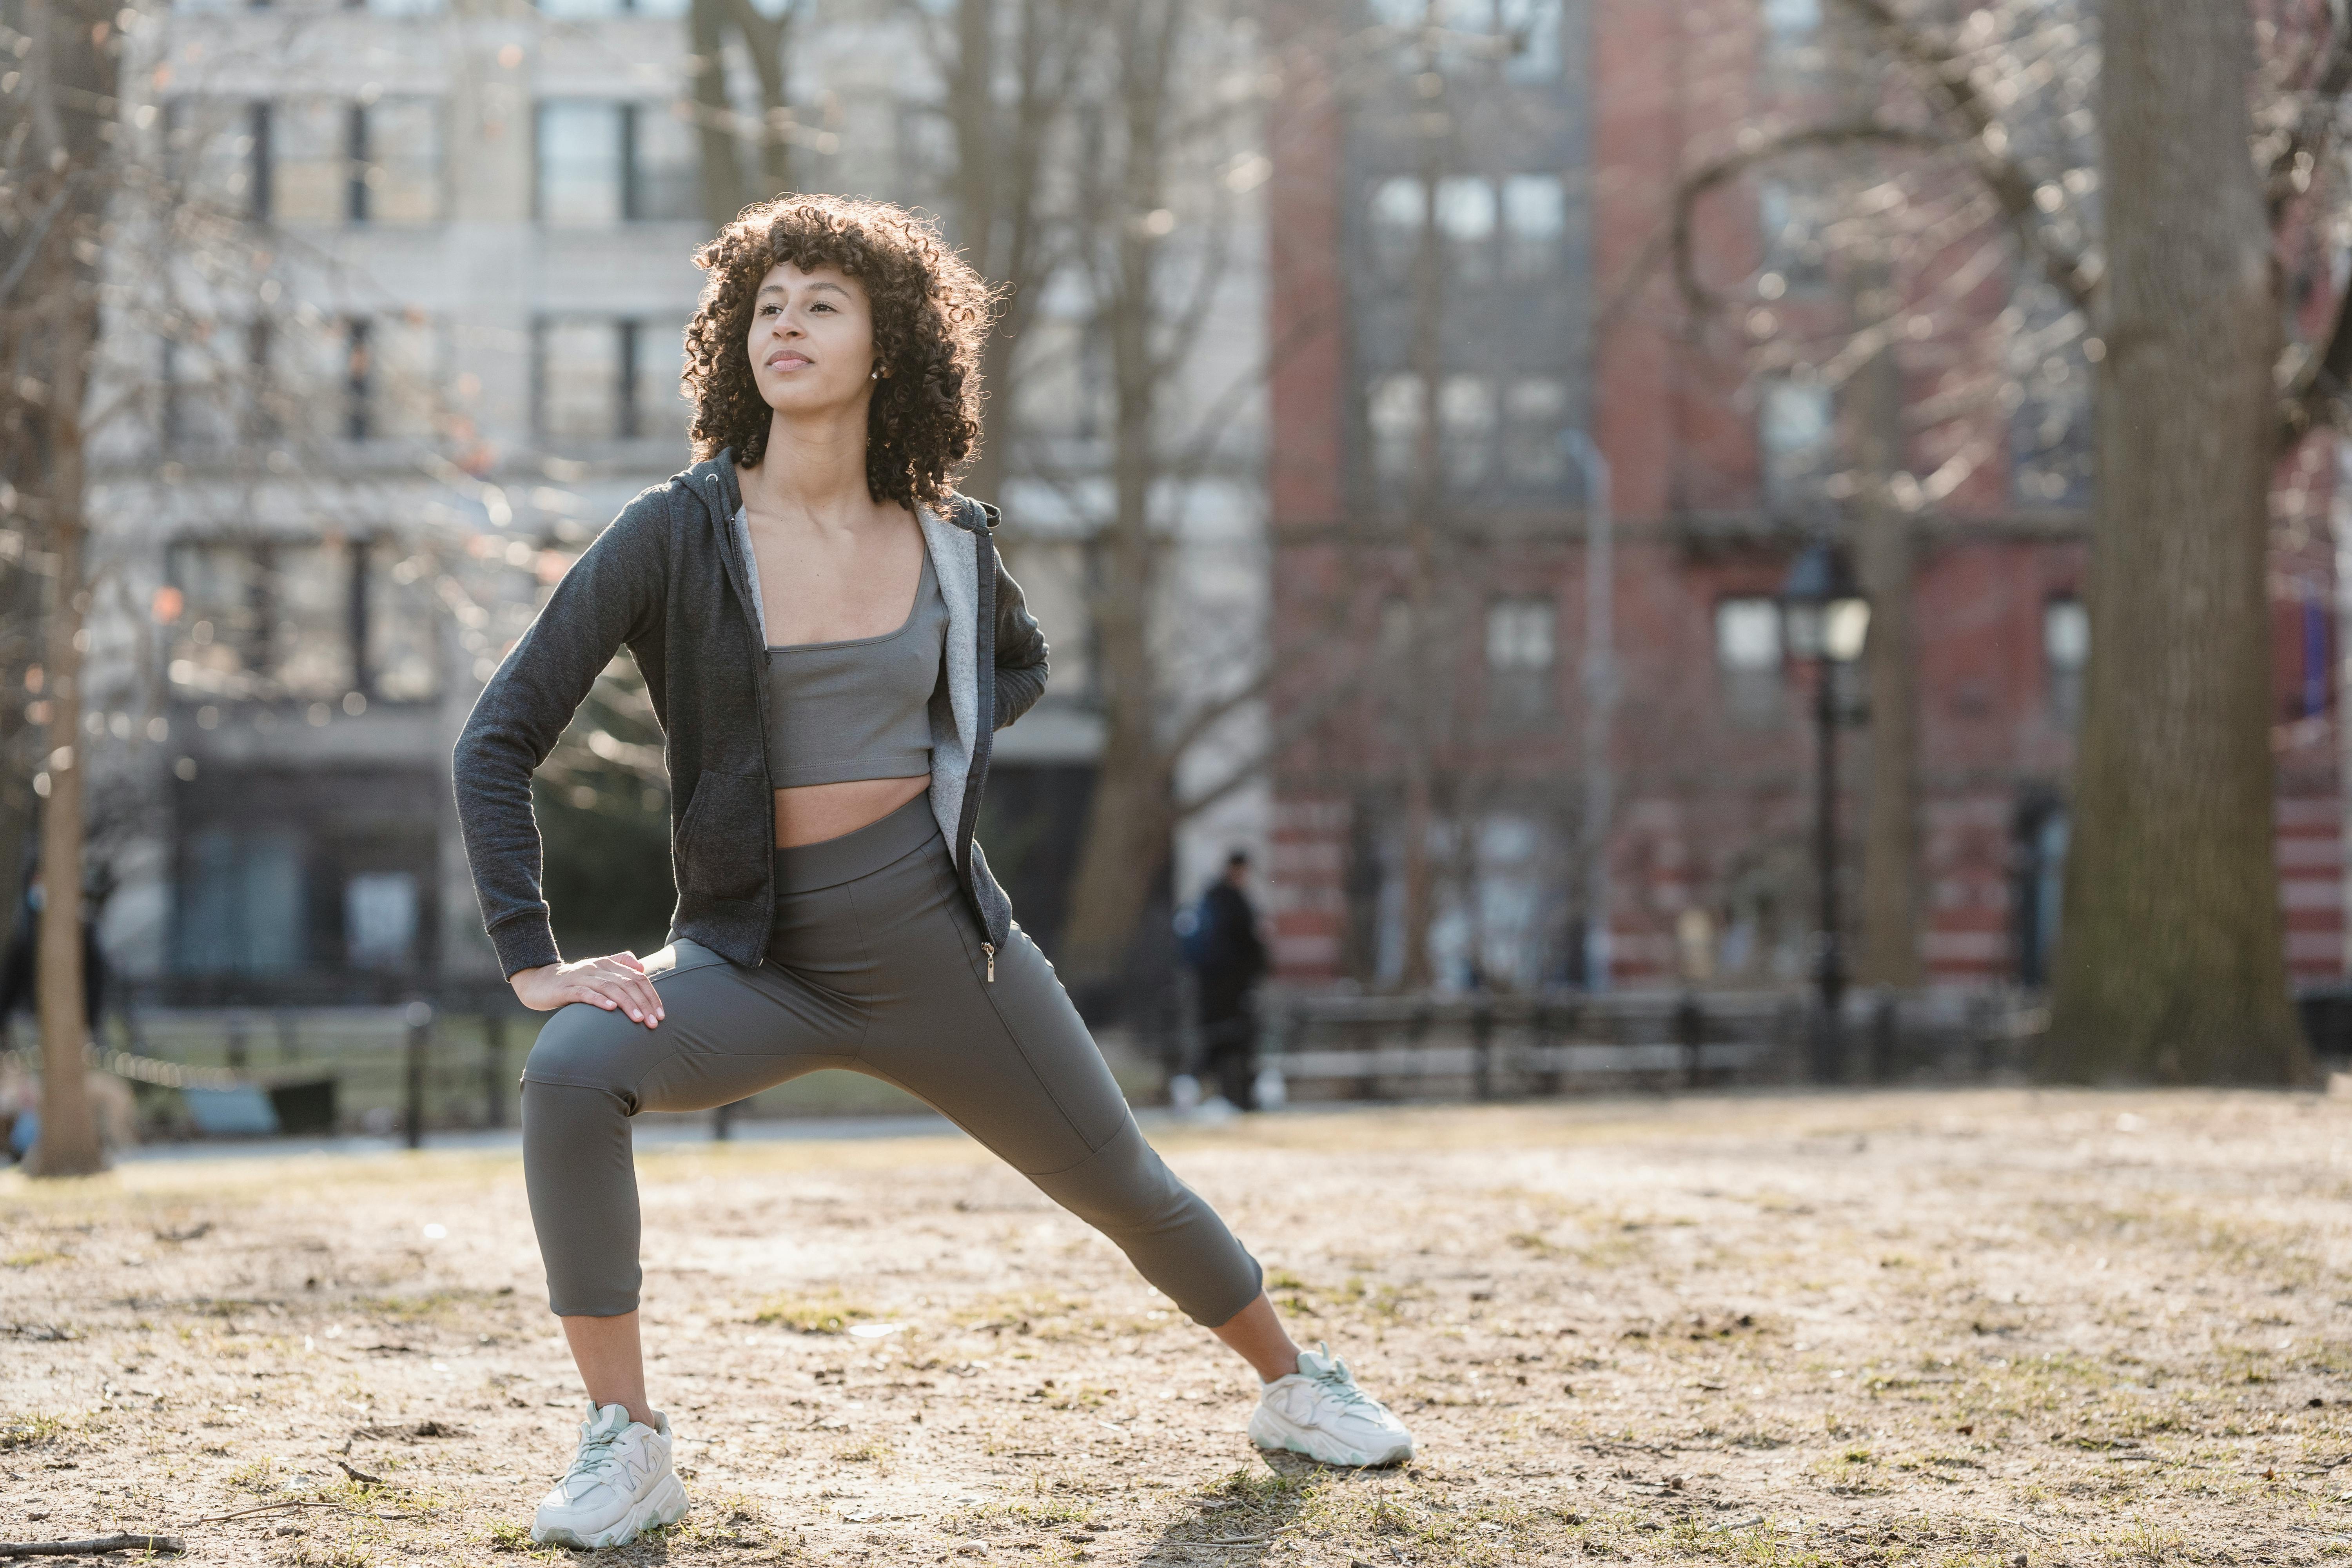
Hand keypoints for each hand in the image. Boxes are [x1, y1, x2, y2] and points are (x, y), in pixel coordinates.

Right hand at [510, 953, 664, 1028]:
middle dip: (644, 1003)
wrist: (539, 982)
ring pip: (609, 988)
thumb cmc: (574, 982)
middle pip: (627, 983)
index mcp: (608, 964)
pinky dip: (599, 1000)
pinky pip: (584, 993)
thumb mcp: (599, 972)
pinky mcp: (566, 989)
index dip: (651, 995)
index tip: (661, 1014)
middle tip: (654, 1022)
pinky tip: (610, 1009)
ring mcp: (581, 977)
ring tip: (639, 1019)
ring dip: (627, 1004)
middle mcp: (597, 968)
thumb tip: (642, 968)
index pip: (637, 977)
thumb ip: (620, 965)